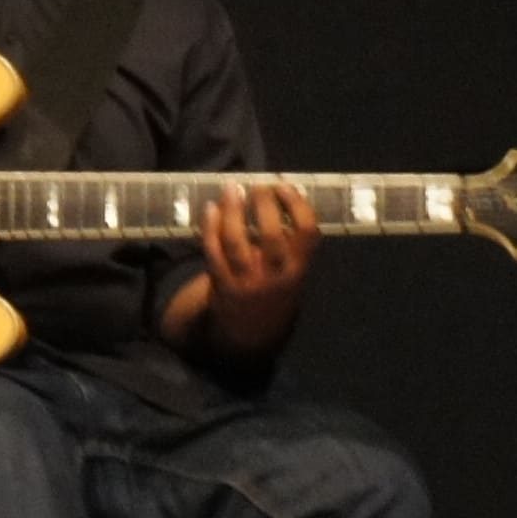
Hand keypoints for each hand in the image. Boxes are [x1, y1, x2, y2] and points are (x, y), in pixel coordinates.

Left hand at [189, 180, 315, 356]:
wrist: (250, 332)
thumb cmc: (275, 288)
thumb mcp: (294, 270)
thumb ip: (291, 241)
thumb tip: (278, 191)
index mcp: (298, 268)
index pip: (306, 231)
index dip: (297, 204)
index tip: (285, 185)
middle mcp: (274, 275)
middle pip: (270, 234)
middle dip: (263, 203)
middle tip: (257, 184)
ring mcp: (246, 280)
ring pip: (236, 241)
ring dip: (232, 210)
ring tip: (232, 188)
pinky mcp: (221, 284)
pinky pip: (212, 251)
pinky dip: (210, 227)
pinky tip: (211, 208)